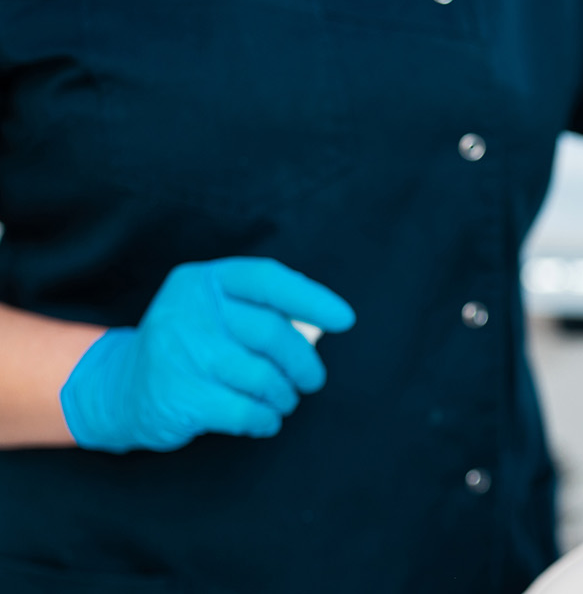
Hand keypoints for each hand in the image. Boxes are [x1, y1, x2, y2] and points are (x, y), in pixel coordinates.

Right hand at [60, 257, 355, 452]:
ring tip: (282, 401)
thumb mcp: (212, 313)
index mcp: (202, 282)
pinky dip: (265, 420)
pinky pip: (247, 411)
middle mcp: (188, 311)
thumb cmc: (188, 349)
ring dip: (284, 396)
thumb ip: (257, 311)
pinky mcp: (180, 396)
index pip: (268, 280)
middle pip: (273, 333)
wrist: (118, 389)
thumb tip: (320, 327)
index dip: (312, 299)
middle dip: (303, 363)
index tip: (346, 320)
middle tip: (310, 381)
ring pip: (264, 377)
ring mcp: (180, 354)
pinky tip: (263, 420)